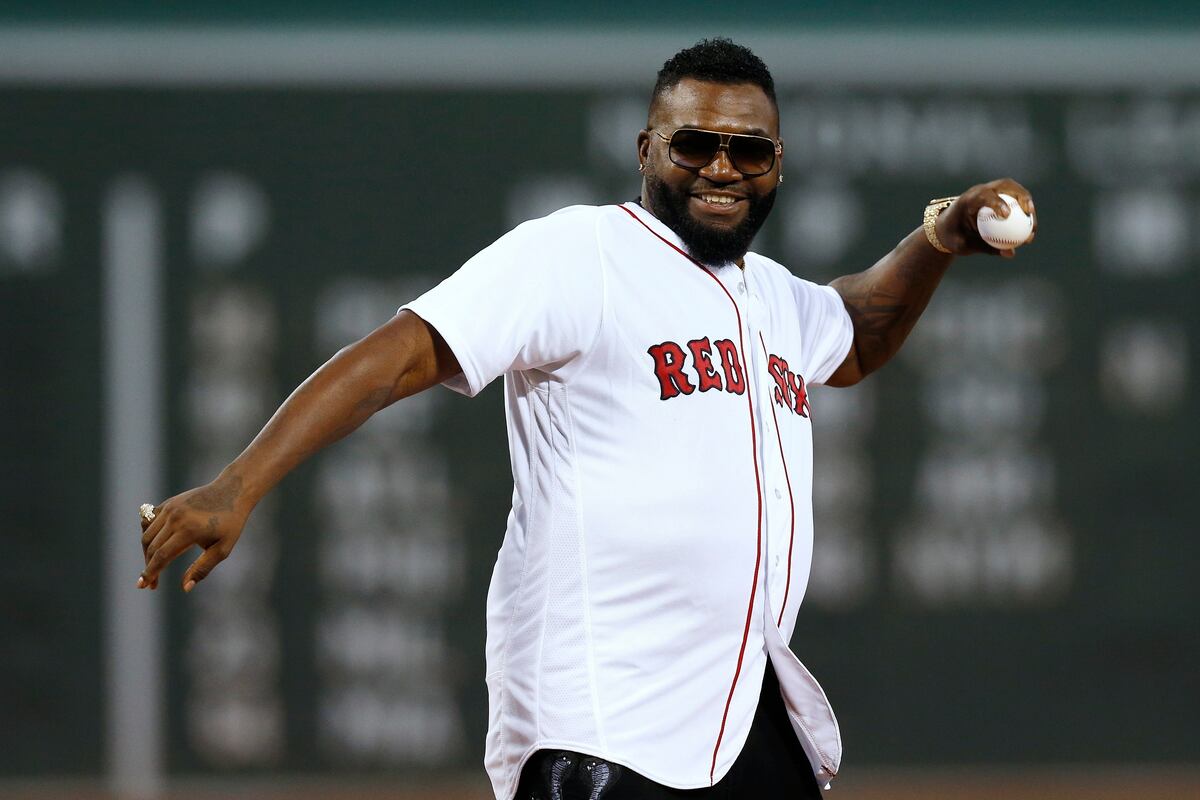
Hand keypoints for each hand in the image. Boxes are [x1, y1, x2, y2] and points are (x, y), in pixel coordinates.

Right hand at [138, 473, 248, 591]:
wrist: (232, 492)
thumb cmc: (231, 523)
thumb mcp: (223, 548)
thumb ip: (203, 568)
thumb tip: (185, 588)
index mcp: (189, 530)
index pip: (161, 556)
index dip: (150, 573)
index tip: (143, 585)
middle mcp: (175, 518)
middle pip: (151, 547)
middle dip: (148, 567)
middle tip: (151, 583)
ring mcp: (170, 508)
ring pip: (147, 535)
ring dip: (146, 553)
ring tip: (153, 566)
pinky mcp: (168, 503)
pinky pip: (149, 521)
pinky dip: (147, 535)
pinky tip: (154, 547)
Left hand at [936, 178, 1036, 258]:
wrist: (945, 227)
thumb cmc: (952, 237)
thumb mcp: (964, 245)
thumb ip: (986, 248)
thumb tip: (1011, 254)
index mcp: (968, 199)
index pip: (984, 195)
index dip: (997, 201)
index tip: (1006, 214)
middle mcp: (980, 190)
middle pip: (1005, 185)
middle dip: (1021, 196)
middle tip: (1029, 214)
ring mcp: (990, 191)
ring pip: (1014, 191)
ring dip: (1027, 204)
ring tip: (1033, 225)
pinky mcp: (998, 195)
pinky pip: (1015, 199)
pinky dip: (1024, 211)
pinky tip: (1031, 228)